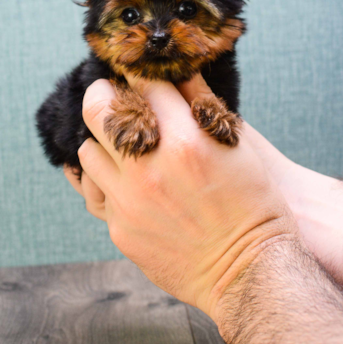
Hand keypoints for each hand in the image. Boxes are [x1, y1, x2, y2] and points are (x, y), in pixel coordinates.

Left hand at [71, 73, 297, 318]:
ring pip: (88, 151)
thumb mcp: (237, 146)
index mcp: (185, 141)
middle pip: (98, 111)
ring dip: (102, 143)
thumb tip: (177, 74)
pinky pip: (97, 193)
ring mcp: (130, 201)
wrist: (251, 271)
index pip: (144, 85)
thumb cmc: (255, 205)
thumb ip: (201, 106)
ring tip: (118, 144)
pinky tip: (123, 180)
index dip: (136, 73)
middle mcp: (151, 168)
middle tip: (107, 93)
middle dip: (101, 94)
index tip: (134, 72)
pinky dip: (108, 181)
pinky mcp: (121, 229)